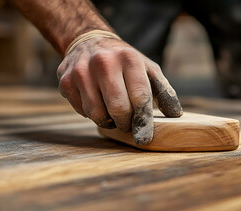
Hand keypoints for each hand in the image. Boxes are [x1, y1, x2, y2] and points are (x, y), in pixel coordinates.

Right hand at [57, 37, 182, 144]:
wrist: (89, 42)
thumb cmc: (124, 62)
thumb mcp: (147, 69)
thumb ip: (163, 91)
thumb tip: (175, 114)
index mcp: (128, 58)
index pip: (139, 97)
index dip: (143, 120)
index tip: (145, 138)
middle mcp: (103, 62)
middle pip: (118, 109)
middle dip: (126, 123)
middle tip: (128, 122)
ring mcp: (81, 71)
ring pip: (98, 114)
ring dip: (108, 121)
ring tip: (113, 113)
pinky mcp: (66, 81)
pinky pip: (83, 112)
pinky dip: (93, 114)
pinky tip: (97, 102)